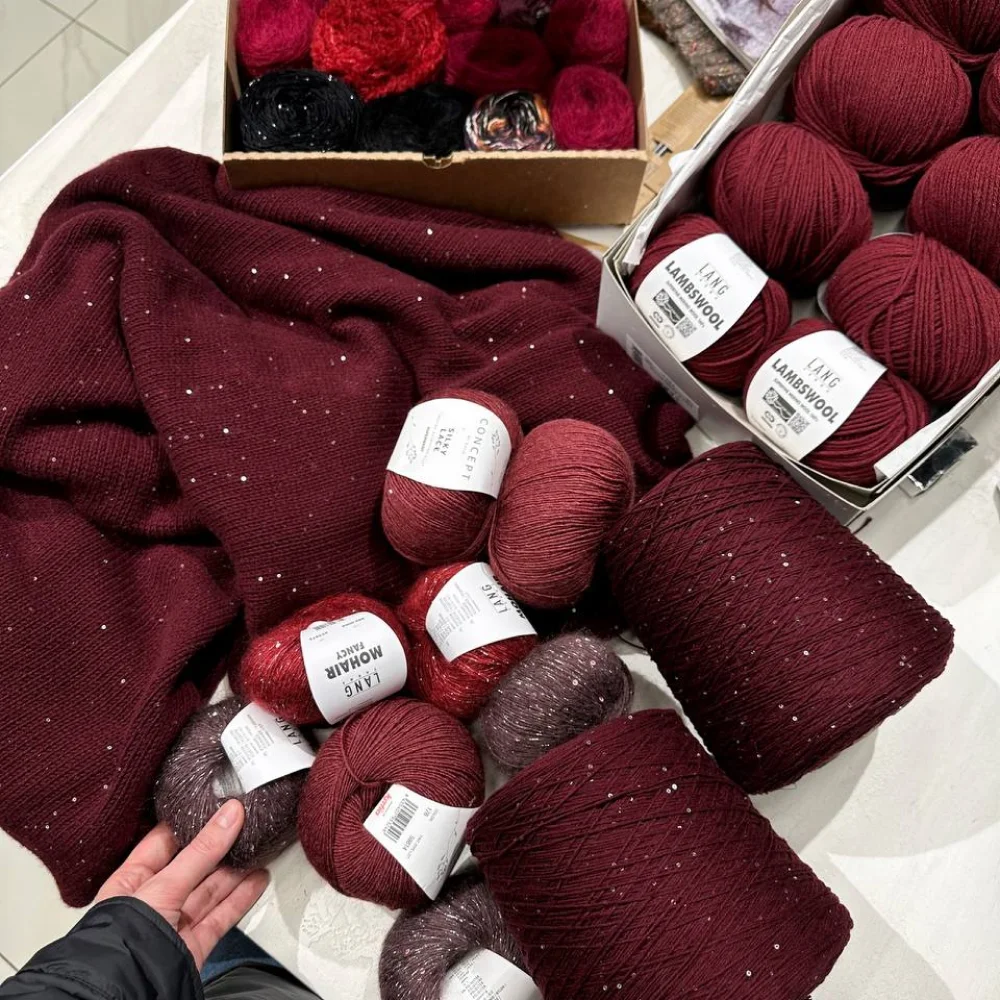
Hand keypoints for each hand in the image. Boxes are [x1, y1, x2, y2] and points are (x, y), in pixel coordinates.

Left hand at [95, 800, 269, 967]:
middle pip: (192, 867)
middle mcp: (152, 903)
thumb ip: (201, 851)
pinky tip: (257, 879)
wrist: (130, 993)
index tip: (218, 806)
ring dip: (236, 871)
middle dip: (220, 847)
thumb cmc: (123, 942)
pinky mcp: (193, 944)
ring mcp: (174, 925)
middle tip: (245, 824)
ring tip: (259, 847)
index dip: (191, 823)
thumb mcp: (163, 885)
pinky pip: (221, 915)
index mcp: (130, 882)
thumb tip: (229, 815)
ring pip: (210, 891)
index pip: (164, 844)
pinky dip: (242, 897)